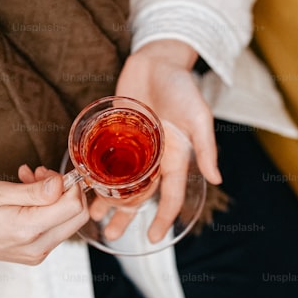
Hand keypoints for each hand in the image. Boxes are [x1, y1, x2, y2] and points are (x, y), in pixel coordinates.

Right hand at [0, 165, 88, 267]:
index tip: (52, 173)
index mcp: (28, 230)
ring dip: (54, 198)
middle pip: (77, 217)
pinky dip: (46, 209)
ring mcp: (36, 254)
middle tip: (41, 174)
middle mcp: (37, 247)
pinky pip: (52, 229)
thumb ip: (35, 191)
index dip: (70, 185)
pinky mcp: (33, 254)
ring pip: (66, 222)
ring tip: (28, 179)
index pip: (73, 207)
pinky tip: (26, 195)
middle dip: (65, 190)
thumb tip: (62, 184)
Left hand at [93, 39, 221, 242]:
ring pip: (119, 182)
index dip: (163, 219)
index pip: (170, 197)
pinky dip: (94, 173)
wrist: (158, 59)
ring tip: (92, 216)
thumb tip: (216, 178)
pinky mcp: (115, 133)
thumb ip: (206, 147)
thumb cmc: (182, 85)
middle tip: (111, 236)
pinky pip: (103, 159)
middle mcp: (154, 158)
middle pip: (139, 196)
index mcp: (175, 158)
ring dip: (106, 200)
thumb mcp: (198, 116)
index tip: (153, 238)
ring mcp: (133, 148)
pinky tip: (81, 184)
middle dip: (126, 217)